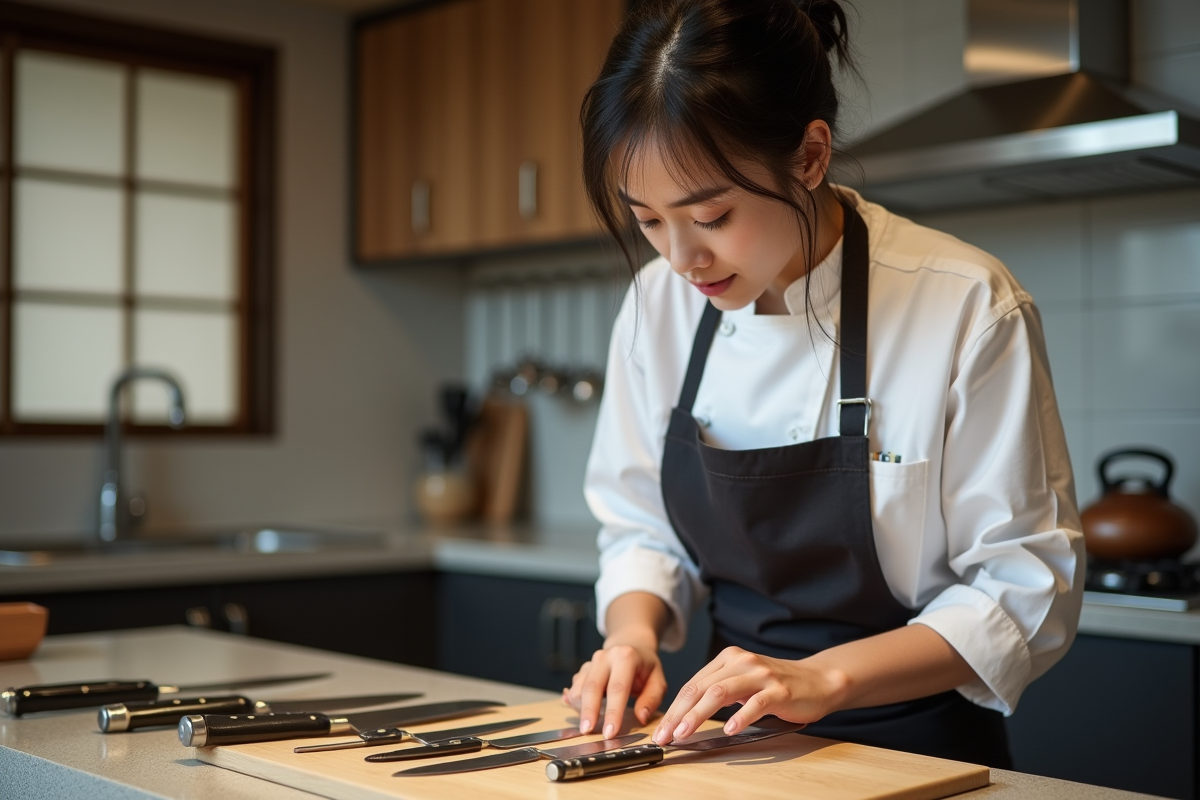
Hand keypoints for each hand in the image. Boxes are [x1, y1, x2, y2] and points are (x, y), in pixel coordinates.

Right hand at [564, 635, 666, 738]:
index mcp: (626, 657)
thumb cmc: (645, 668)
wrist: (630, 645)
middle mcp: (605, 657)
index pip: (617, 688)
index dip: (613, 712)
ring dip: (581, 709)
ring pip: (579, 689)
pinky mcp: (582, 670)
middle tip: (587, 732)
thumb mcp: (658, 681)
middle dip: (589, 711)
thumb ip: (652, 699)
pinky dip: (576, 703)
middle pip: (592, 687)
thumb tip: (641, 717)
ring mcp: (591, 662)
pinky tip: (582, 710)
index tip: (609, 732)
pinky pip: (574, 689)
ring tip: (590, 723)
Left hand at [652, 646, 847, 744]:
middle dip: (679, 714)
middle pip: (701, 688)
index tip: (662, 729)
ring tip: (685, 733)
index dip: (674, 708)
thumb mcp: (742, 682)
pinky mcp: (779, 690)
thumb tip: (684, 716)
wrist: (817, 680)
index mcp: (727, 658)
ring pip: (720, 693)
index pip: (693, 684)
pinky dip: (740, 717)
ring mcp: (760, 675)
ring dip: (699, 715)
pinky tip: (729, 730)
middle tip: (666, 735)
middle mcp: (741, 662)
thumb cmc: (776, 686)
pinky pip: (755, 703)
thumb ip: (717, 691)